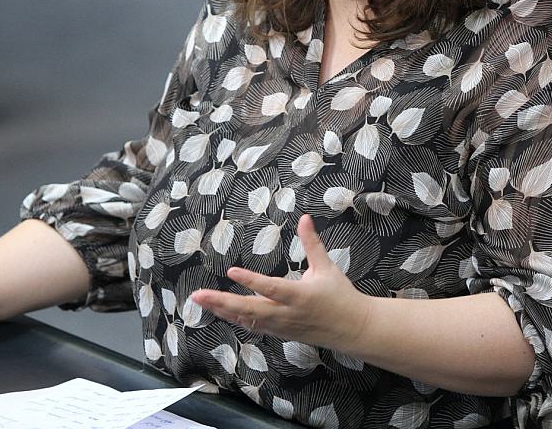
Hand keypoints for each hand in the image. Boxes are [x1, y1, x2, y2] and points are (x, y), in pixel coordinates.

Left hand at [190, 214, 371, 350]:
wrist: (353, 329)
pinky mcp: (279, 333)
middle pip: (249, 309)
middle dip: (222, 302)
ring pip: (246, 320)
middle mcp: (286, 314)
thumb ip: (312, 243)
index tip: (231, 271)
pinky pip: (253, 326)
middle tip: (198, 295)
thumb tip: (304, 218)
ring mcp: (281, 326)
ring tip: (201, 301)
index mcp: (300, 296)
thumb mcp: (327, 267)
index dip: (251, 280)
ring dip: (223, 310)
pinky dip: (235, 318)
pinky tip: (220, 311)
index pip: (271, 288)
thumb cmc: (340, 295)